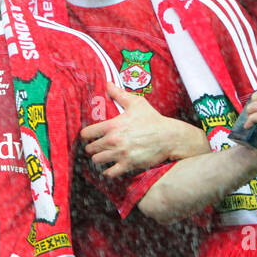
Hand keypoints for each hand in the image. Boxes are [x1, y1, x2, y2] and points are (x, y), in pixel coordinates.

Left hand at [82, 84, 202, 176]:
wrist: (170, 137)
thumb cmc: (153, 119)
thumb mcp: (137, 103)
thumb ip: (119, 94)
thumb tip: (107, 83)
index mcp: (112, 125)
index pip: (86, 133)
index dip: (86, 135)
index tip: (90, 136)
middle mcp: (114, 140)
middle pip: (90, 148)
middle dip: (92, 147)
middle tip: (98, 146)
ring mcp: (121, 154)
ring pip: (97, 160)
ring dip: (99, 159)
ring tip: (104, 156)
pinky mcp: (129, 164)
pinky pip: (110, 173)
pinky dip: (108, 172)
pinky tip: (110, 168)